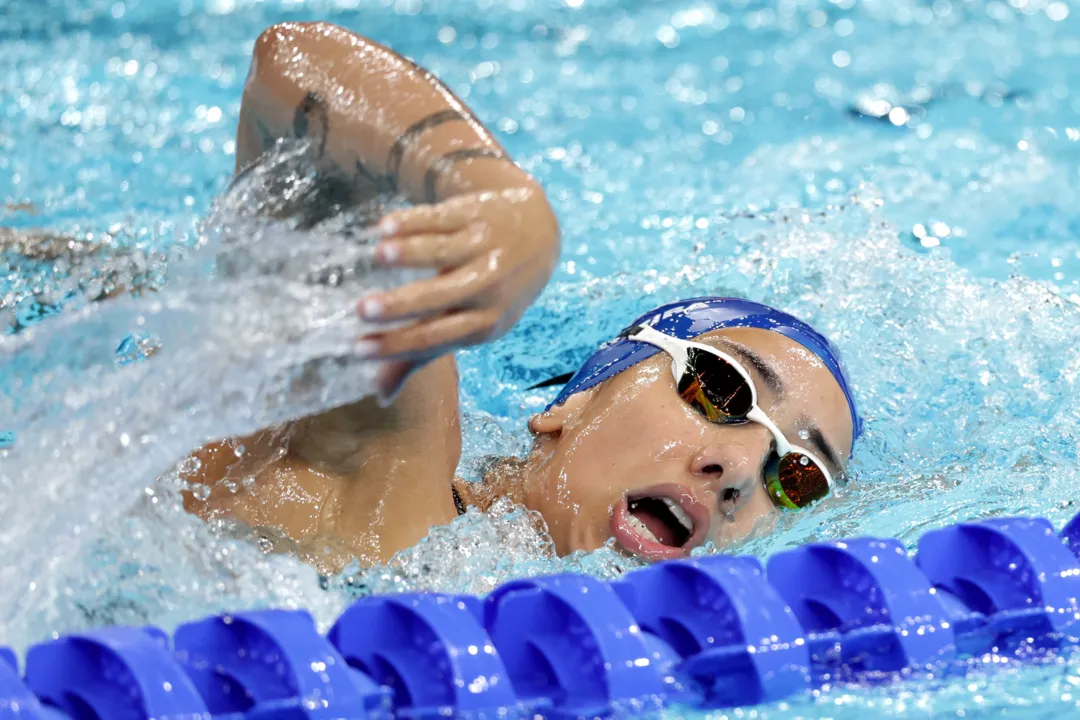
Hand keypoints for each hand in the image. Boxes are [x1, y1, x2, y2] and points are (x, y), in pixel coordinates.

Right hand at [357, 185, 559, 403]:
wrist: (537, 233)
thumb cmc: (491, 292)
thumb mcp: (469, 324)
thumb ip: (422, 354)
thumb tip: (380, 396)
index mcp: (487, 323)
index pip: (436, 338)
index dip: (397, 345)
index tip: (358, 349)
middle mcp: (490, 286)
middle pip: (441, 297)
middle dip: (400, 305)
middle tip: (360, 310)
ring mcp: (486, 248)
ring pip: (444, 251)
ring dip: (410, 253)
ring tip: (377, 256)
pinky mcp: (479, 214)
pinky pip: (443, 218)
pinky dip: (414, 221)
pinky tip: (384, 226)